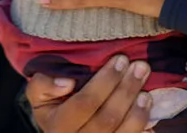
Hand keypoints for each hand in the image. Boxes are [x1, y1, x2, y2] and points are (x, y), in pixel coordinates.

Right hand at [27, 55, 152, 131]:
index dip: (105, 82)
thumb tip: (66, 83)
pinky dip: (143, 127)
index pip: (84, 104)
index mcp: (57, 126)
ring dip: (138, 111)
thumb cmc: (54, 107)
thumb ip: (42, 86)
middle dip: (126, 90)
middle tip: (140, 67)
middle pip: (107, 119)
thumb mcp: (39, 96)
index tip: (121, 59)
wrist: (62, 132)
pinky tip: (147, 112)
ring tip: (146, 91)